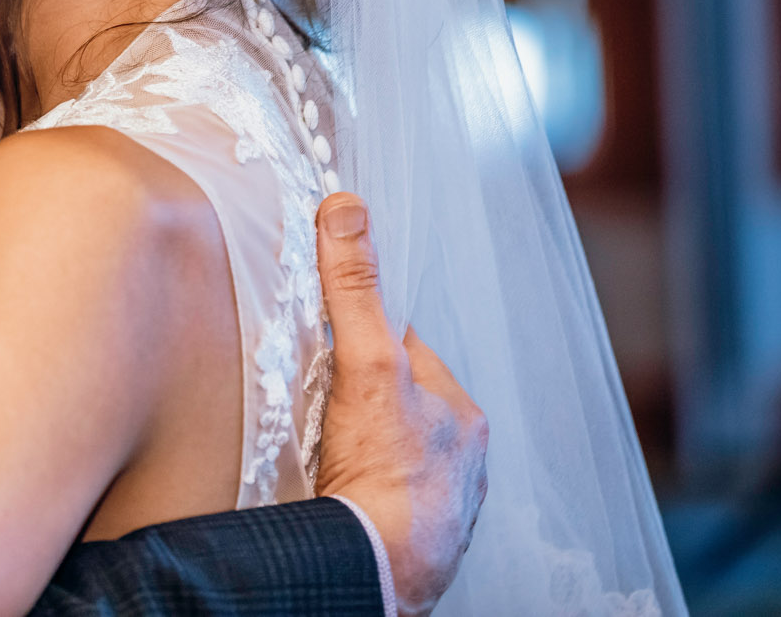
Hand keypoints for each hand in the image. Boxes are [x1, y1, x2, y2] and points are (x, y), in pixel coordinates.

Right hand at [313, 193, 487, 615]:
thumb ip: (354, 289)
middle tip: (318, 407)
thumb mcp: (366, 364)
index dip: (363, 344)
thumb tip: (348, 210)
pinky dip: (359, 489)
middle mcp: (461, 461)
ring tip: (323, 451)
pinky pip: (382, 496)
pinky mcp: (412, 538)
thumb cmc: (385, 477)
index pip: (406, 354)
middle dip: (360, 400)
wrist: (377, 569)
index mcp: (461, 415)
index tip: (330, 351)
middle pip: (398, 403)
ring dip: (359, 448)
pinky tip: (335, 490)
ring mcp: (439, 502)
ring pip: (391, 452)